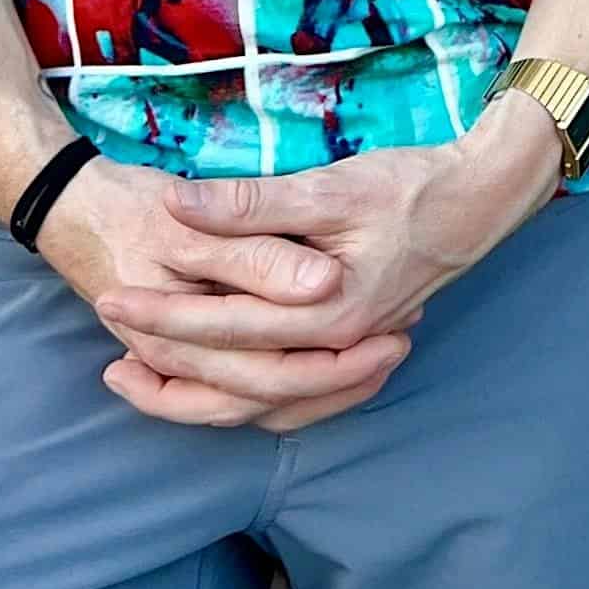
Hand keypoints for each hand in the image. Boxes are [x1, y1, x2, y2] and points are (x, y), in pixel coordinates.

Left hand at [94, 105, 564, 430]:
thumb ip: (252, 205)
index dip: (162, 316)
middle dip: (162, 356)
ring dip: (192, 393)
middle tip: (107, 325)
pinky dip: (238, 398)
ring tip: (134, 375)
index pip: (224, 328)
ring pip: (255, 403)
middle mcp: (335, 348)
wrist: (482, 199)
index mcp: (328, 313)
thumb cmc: (410, 186)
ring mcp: (346, 354)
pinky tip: (204, 381)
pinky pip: (284, 399)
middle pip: (232, 378)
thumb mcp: (330, 185)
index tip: (111, 299)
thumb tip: (177, 207)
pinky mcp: (351, 349)